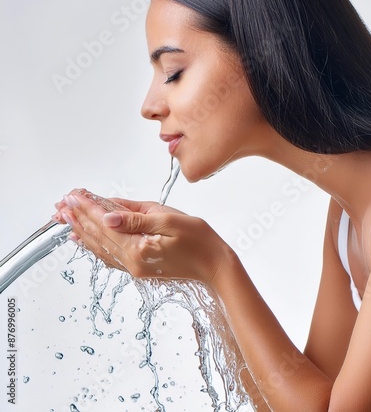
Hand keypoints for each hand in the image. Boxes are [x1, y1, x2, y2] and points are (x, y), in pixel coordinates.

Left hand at [54, 189, 232, 286]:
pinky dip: (94, 246)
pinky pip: (110, 256)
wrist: (214, 265)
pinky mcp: (140, 268)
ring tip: (65, 219)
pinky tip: (84, 241)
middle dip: (78, 219)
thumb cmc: (198, 240)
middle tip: (61, 204)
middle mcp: (131, 262)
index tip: (73, 195)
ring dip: (82, 232)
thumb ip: (135, 219)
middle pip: (98, 237)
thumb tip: (107, 216)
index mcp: (137, 248)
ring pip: (100, 248)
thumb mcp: (169, 220)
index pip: (104, 224)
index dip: (88, 208)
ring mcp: (134, 267)